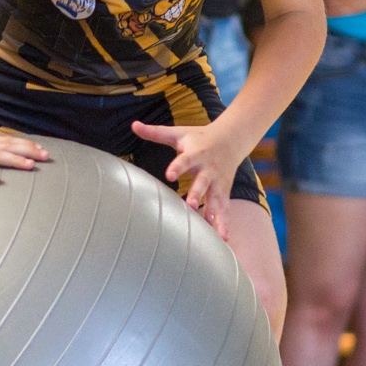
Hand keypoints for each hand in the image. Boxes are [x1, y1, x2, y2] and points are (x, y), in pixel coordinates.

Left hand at [131, 120, 243, 239]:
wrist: (231, 139)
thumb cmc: (198, 137)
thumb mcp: (178, 133)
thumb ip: (155, 132)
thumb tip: (134, 125)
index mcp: (196, 154)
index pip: (185, 160)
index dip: (177, 167)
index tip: (169, 175)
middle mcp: (209, 169)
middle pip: (202, 183)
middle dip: (197, 193)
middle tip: (190, 204)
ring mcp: (218, 183)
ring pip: (216, 200)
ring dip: (214, 214)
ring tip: (212, 231)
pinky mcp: (224, 192)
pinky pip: (225, 210)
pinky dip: (224, 224)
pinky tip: (223, 240)